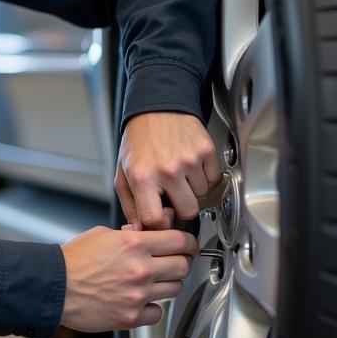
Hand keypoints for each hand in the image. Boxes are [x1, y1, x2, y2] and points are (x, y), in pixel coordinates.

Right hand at [59, 226, 197, 330]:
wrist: (54, 287)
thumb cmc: (73, 260)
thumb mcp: (102, 234)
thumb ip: (130, 234)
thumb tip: (146, 233)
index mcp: (133, 243)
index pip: (179, 240)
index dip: (188, 242)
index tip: (188, 245)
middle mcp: (139, 268)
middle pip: (183, 265)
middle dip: (181, 262)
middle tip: (174, 262)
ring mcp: (137, 294)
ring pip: (174, 289)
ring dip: (168, 284)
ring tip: (154, 281)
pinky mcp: (130, 317)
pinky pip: (158, 313)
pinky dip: (153, 308)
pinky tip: (142, 301)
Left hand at [115, 111, 221, 229]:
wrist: (157, 107)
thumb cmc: (140, 140)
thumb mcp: (124, 172)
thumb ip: (130, 205)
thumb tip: (140, 230)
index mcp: (143, 178)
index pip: (156, 221)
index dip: (161, 223)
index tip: (162, 216)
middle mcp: (167, 170)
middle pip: (188, 212)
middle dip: (181, 205)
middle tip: (172, 191)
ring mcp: (188, 160)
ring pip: (202, 196)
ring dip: (193, 188)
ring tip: (179, 171)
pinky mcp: (205, 150)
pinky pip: (213, 179)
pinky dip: (204, 176)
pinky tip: (190, 164)